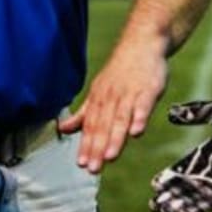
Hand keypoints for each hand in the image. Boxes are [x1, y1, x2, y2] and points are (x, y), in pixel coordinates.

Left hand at [58, 35, 168, 172]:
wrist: (142, 43)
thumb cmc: (122, 70)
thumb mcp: (99, 90)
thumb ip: (84, 113)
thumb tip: (63, 129)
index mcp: (99, 98)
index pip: (90, 125)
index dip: (86, 145)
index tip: (82, 163)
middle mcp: (111, 96)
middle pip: (104, 125)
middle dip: (98, 148)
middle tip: (94, 168)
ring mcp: (129, 92)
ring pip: (120, 118)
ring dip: (115, 138)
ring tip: (110, 156)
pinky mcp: (148, 89)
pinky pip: (143, 105)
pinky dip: (139, 118)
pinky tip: (137, 132)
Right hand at [149, 90, 211, 211]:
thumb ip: (195, 113)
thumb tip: (171, 113)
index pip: (189, 165)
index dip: (172, 176)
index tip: (155, 183)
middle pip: (192, 183)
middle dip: (174, 194)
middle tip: (155, 204)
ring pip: (203, 194)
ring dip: (185, 203)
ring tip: (166, 211)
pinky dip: (203, 206)